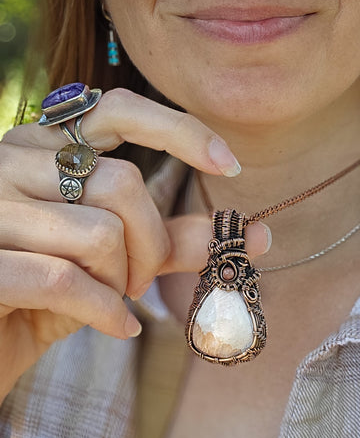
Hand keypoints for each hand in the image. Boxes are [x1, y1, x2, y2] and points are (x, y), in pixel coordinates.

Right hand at [0, 88, 268, 399]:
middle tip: (140, 284)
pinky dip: (105, 313)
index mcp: (41, 148)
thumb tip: (256, 233)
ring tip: (111, 303)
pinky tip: (116, 327)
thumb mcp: (114, 262)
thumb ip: (172, 240)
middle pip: (122, 184)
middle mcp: (9, 162)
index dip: (180, 131)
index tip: (231, 164)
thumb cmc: (49, 295)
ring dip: (121, 282)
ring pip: (100, 233)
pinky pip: (64, 280)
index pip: (117, 110)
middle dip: (151, 246)